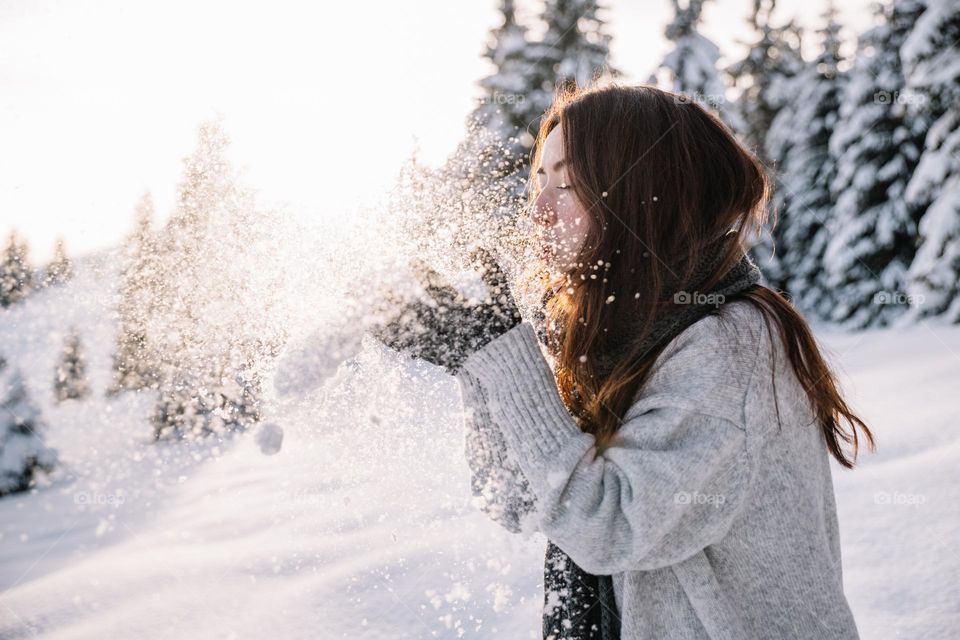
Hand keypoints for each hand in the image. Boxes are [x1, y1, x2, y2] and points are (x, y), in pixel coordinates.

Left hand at [370, 248, 521, 372]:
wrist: (499, 362)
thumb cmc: (500, 326)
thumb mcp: (501, 295)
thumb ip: (490, 268)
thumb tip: (478, 244)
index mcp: (459, 307)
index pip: (436, 285)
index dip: (422, 271)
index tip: (412, 260)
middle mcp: (442, 323)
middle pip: (410, 304)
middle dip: (391, 292)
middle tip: (375, 280)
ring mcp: (434, 340)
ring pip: (403, 325)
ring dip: (382, 314)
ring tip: (365, 304)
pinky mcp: (429, 354)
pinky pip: (404, 345)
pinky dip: (387, 337)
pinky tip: (372, 330)